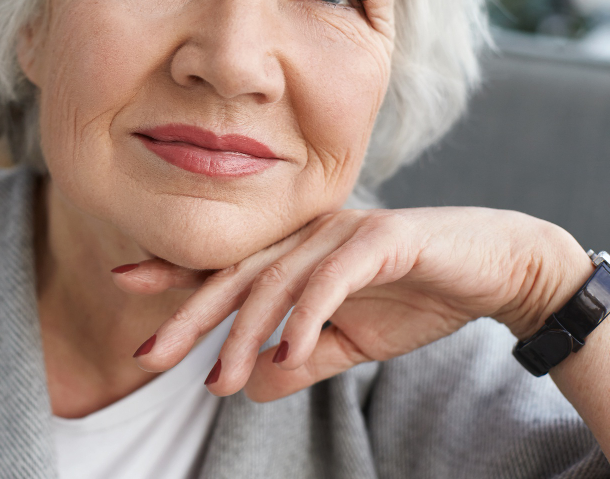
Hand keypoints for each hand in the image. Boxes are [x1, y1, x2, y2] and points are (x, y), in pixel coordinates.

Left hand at [112, 207, 591, 400]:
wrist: (494, 269)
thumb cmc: (415, 295)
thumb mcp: (348, 341)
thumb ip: (302, 359)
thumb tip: (253, 386)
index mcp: (293, 251)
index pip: (226, 264)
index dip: (174, 271)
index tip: (123, 279)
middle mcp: (306, 234)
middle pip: (235, 274)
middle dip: (189, 315)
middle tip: (149, 355)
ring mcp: (341, 232)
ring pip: (276, 281)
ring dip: (246, 334)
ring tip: (221, 381)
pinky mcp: (381, 238)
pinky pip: (332, 279)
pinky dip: (308, 317)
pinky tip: (290, 355)